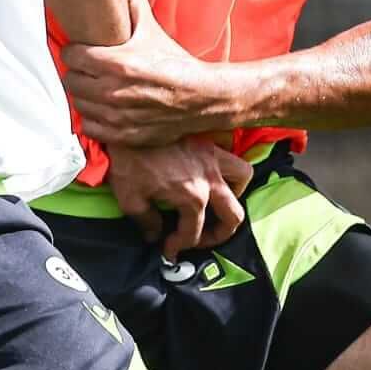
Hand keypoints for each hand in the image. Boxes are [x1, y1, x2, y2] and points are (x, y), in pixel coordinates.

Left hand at [63, 0, 237, 146]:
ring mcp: (117, 116)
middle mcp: (113, 91)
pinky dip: (93, 117)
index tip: (80, 51)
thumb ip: (130, 0)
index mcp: (117, 62)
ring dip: (84, 95)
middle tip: (87, 69)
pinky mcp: (123, 135)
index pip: (70, 56)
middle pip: (70, 81)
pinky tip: (103, 108)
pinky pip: (89, 127)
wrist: (201, 96)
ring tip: (95, 87)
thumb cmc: (174, 61)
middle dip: (77, 73)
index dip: (73, 51)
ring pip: (78, 104)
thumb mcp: (151, 27)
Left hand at [105, 140, 254, 258]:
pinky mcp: (209, 141)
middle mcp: (210, 179)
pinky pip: (232, 157)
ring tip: (216, 203)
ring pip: (242, 179)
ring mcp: (213, 158)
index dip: (179, 246)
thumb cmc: (128, 158)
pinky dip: (229, 170)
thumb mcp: (129, 198)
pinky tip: (211, 175)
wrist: (128, 120)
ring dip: (234, 195)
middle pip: (233, 216)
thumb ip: (146, 222)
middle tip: (200, 238)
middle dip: (219, 234)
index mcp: (193, 197)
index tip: (167, 249)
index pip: (193, 232)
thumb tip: (154, 234)